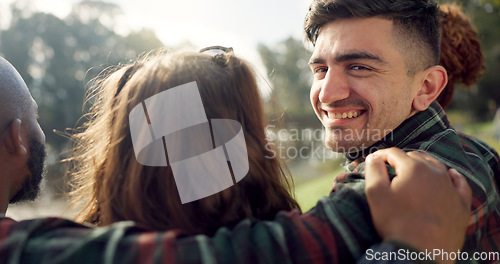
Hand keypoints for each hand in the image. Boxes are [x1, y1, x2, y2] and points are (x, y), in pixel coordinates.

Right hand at [364, 147, 470, 263]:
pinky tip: (451, 175)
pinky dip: (454, 177)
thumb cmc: (396, 222)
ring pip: (437, 167)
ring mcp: (451, 188)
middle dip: (402, 160)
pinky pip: (460, 184)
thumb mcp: (376, 194)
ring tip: (413, 174)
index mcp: (413, 168)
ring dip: (423, 166)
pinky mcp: (461, 204)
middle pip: (416, 157)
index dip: (381, 155)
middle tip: (391, 170)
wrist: (421, 253)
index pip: (394, 153)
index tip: (374, 160)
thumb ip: (373, 170)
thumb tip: (374, 157)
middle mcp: (435, 172)